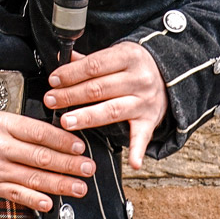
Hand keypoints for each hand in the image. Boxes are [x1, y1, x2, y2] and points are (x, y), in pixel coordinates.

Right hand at [0, 111, 95, 211]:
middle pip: (39, 157)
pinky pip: (16, 195)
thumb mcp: (2, 120)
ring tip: (78, 187)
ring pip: (32, 178)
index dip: (61, 141)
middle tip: (87, 168)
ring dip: (59, 184)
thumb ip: (29, 129)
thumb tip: (63, 139)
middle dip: (67, 164)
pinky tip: (49, 203)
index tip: (79, 147)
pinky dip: (34, 200)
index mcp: (3, 125)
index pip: (38, 133)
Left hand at [43, 42, 168, 169]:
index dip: (72, 73)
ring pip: (112, 110)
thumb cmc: (132, 66)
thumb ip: (88, 60)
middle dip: (71, 95)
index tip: (53, 81)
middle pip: (99, 89)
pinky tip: (132, 163)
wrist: (169, 78)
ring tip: (66, 122)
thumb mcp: (115, 55)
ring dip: (87, 117)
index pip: (95, 65)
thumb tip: (62, 57)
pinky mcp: (149, 120)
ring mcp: (144, 102)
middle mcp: (139, 79)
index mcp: (128, 57)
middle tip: (51, 101)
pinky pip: (143, 136)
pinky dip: (138, 150)